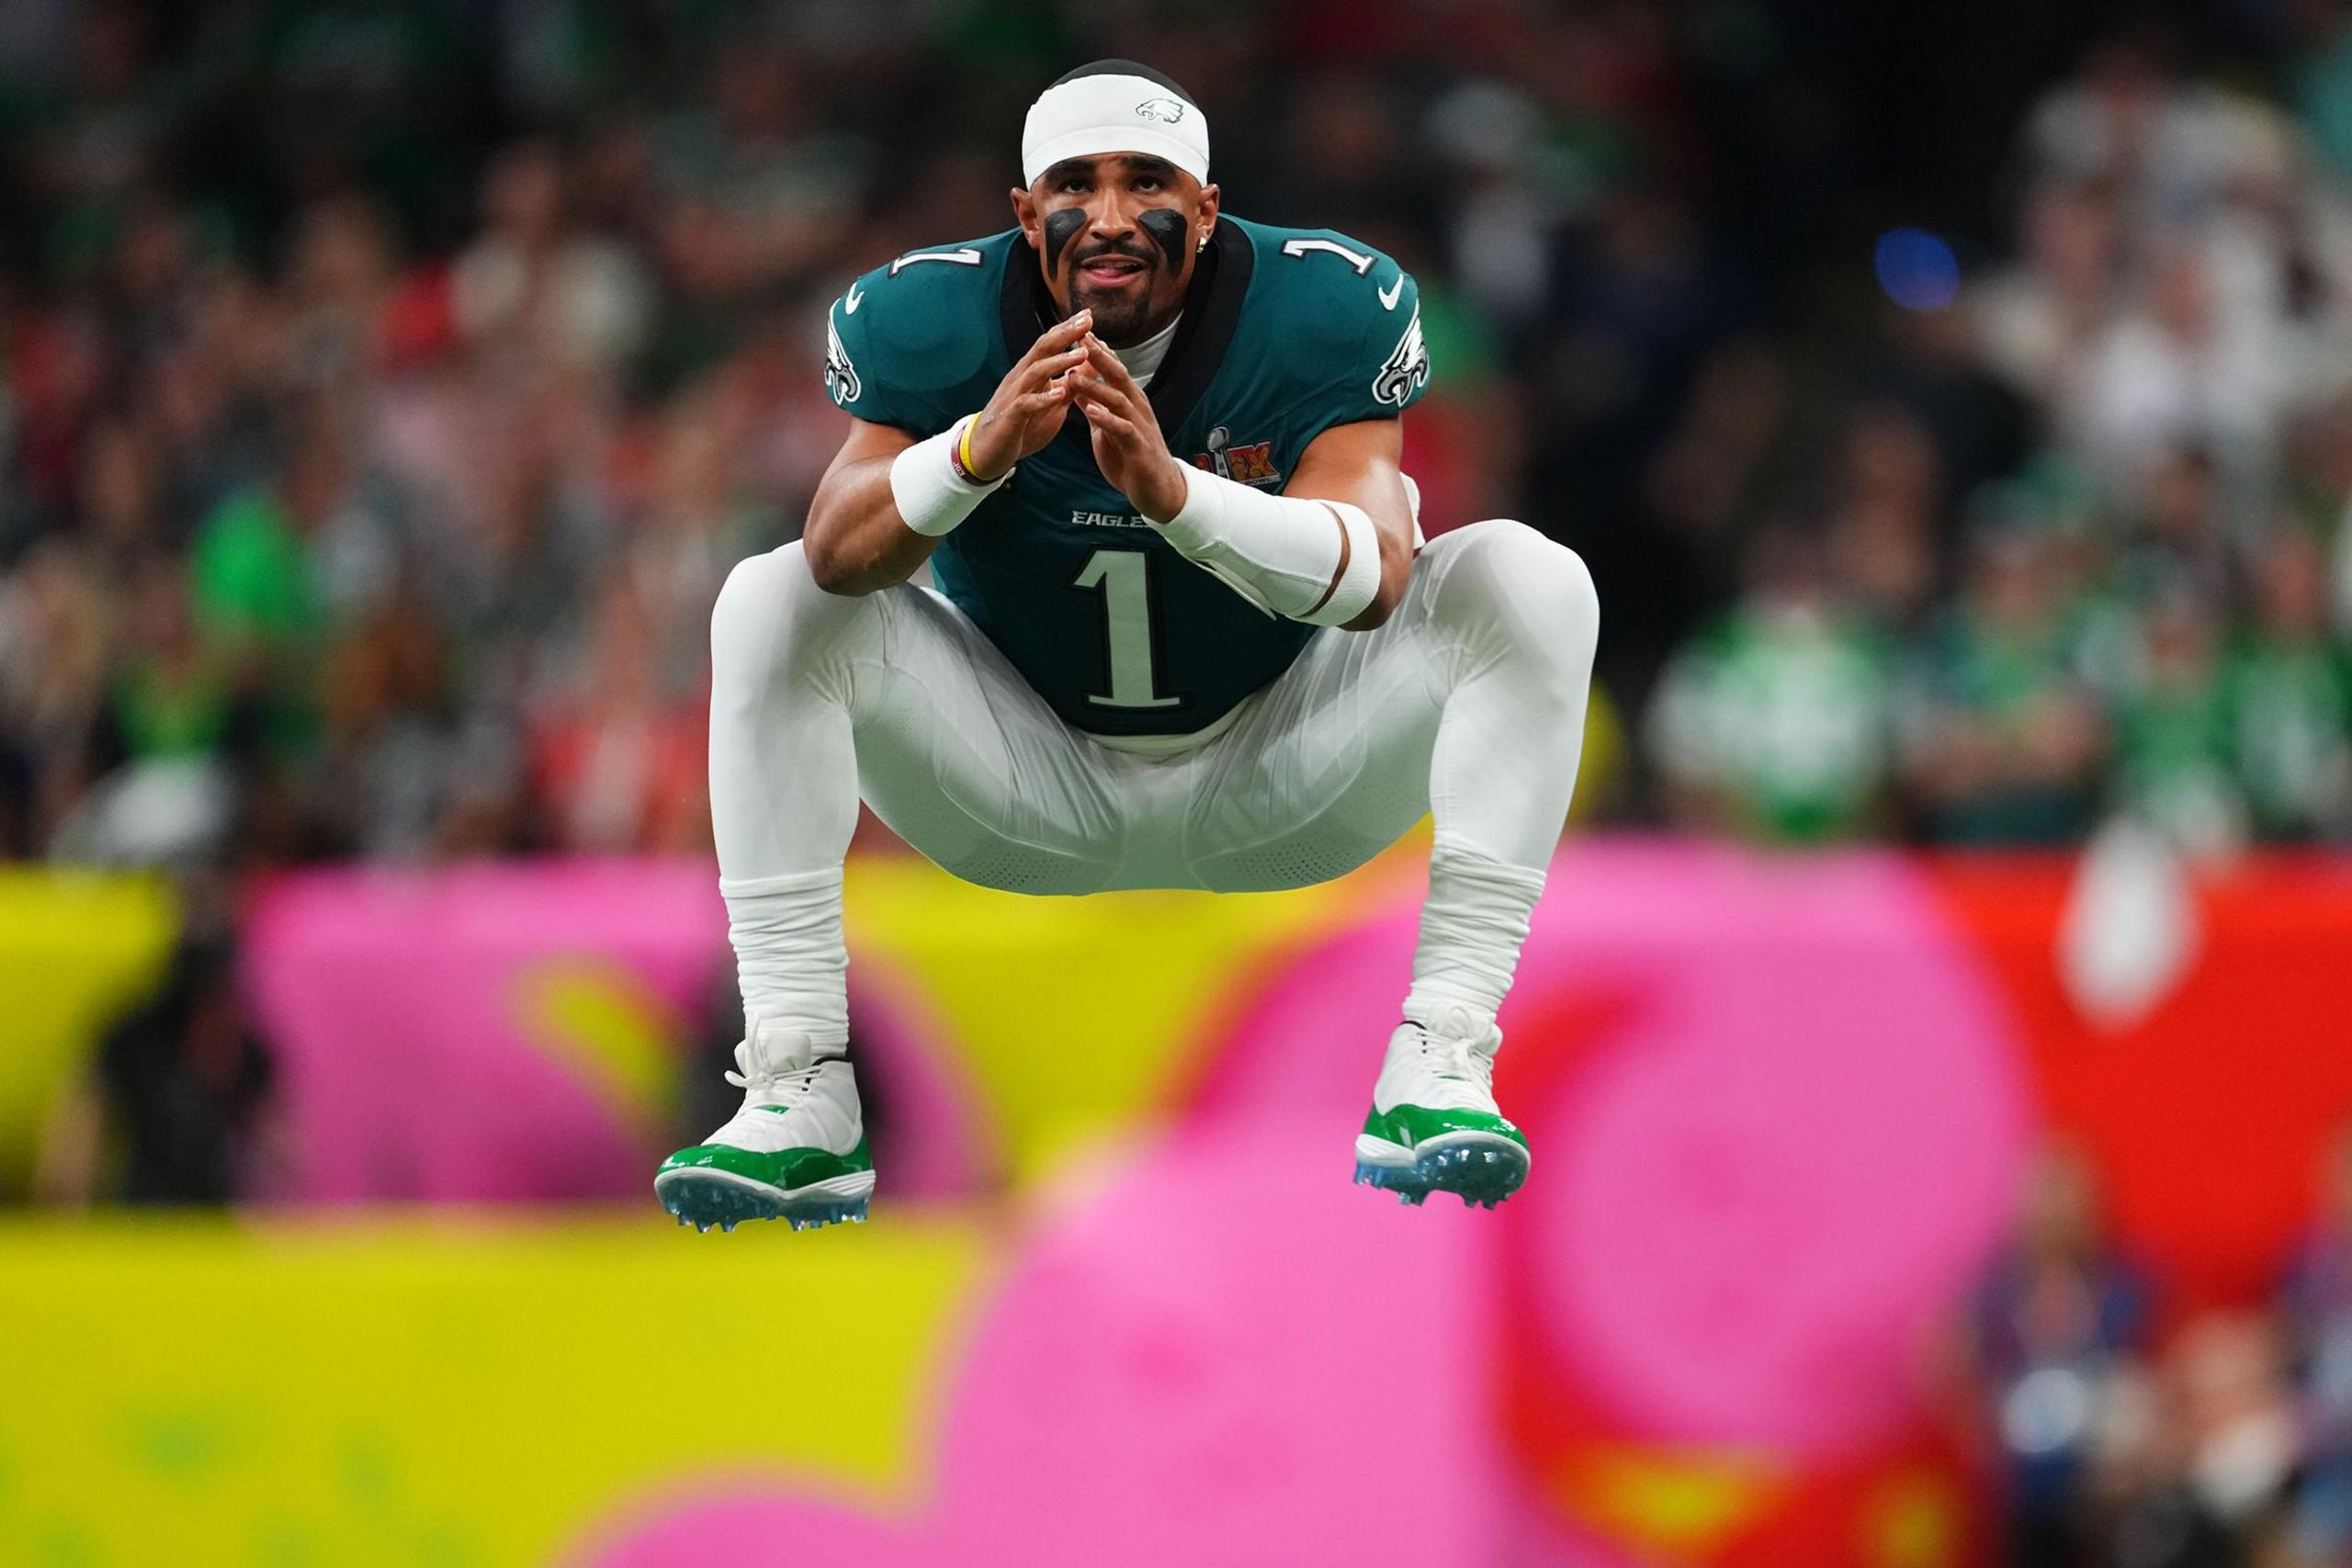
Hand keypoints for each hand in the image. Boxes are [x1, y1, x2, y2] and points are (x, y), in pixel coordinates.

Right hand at [964, 311, 1092, 481]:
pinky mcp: (1010, 417)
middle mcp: (1021, 378)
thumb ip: (1069, 387)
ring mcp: (1014, 396)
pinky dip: (1043, 398)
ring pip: (1036, 371)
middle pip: (1043, 348)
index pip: (1049, 344)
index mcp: (1031, 373)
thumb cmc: (1022, 426)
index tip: (1089, 315)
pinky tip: (1059, 393)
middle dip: (1065, 334)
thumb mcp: (1051, 405)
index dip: (1068, 329)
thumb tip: (1091, 368)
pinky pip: (1025, 404)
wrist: (986, 452)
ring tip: (1083, 354)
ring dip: (1060, 362)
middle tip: (1087, 321)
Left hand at [1070, 338, 1188, 521]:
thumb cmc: (1132, 458)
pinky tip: (1090, 411)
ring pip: (1118, 399)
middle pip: (1118, 375)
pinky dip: (1106, 419)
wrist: (1159, 490)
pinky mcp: (1138, 448)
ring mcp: (1140, 427)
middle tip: (1078, 336)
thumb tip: (1077, 386)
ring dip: (1095, 387)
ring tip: (1073, 375)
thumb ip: (1095, 406)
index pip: (1113, 369)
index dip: (1096, 349)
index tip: (1077, 329)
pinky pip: (1122, 429)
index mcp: (1129, 401)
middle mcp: (1137, 408)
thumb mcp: (1108, 429)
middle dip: (1098, 355)